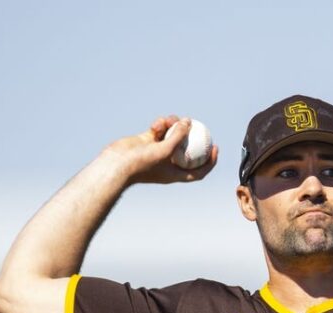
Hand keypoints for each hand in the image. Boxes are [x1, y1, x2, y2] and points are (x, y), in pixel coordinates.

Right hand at [102, 116, 218, 185]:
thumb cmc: (142, 163)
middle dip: (193, 138)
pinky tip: (158, 123)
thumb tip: (189, 121)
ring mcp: (156, 151)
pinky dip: (160, 125)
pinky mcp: (146, 141)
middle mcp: (167, 163)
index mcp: (175, 173)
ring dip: (173, 125)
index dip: (209, 162)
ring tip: (172, 120)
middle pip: (186, 150)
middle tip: (199, 126)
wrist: (117, 164)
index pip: (198, 171)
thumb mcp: (166, 150)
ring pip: (171, 135)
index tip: (215, 148)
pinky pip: (158, 130)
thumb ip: (179, 136)